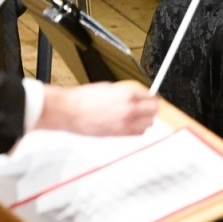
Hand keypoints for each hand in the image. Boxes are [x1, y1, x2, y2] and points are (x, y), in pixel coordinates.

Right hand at [34, 81, 159, 135]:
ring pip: (149, 123)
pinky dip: (139, 128)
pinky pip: (139, 133)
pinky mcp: (120, 133)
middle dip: (151, 108)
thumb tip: (135, 96)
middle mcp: (129, 109)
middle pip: (154, 111)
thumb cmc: (82, 99)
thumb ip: (124, 92)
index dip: (152, 97)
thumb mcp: (106, 88)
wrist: (68, 111)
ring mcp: (126, 123)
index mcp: (126, 95)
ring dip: (146, 119)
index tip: (151, 98)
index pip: (151, 97)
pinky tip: (131, 124)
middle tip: (147, 107)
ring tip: (138, 116)